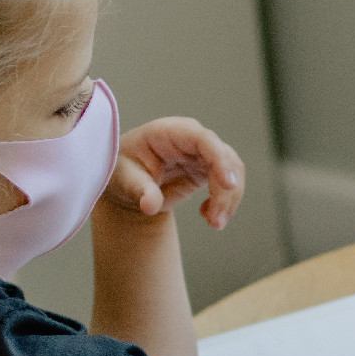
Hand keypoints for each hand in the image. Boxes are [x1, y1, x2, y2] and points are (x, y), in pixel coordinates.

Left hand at [105, 117, 244, 229]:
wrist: (125, 183)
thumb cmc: (122, 172)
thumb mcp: (124, 180)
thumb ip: (139, 190)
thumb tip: (149, 205)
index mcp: (169, 132)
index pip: (203, 139)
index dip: (219, 159)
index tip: (228, 184)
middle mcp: (191, 139)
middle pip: (224, 157)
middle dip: (226, 191)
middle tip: (216, 222)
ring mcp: (202, 154)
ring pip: (232, 171)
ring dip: (229, 199)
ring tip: (214, 223)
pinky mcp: (207, 169)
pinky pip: (228, 183)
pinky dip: (224, 202)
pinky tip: (207, 216)